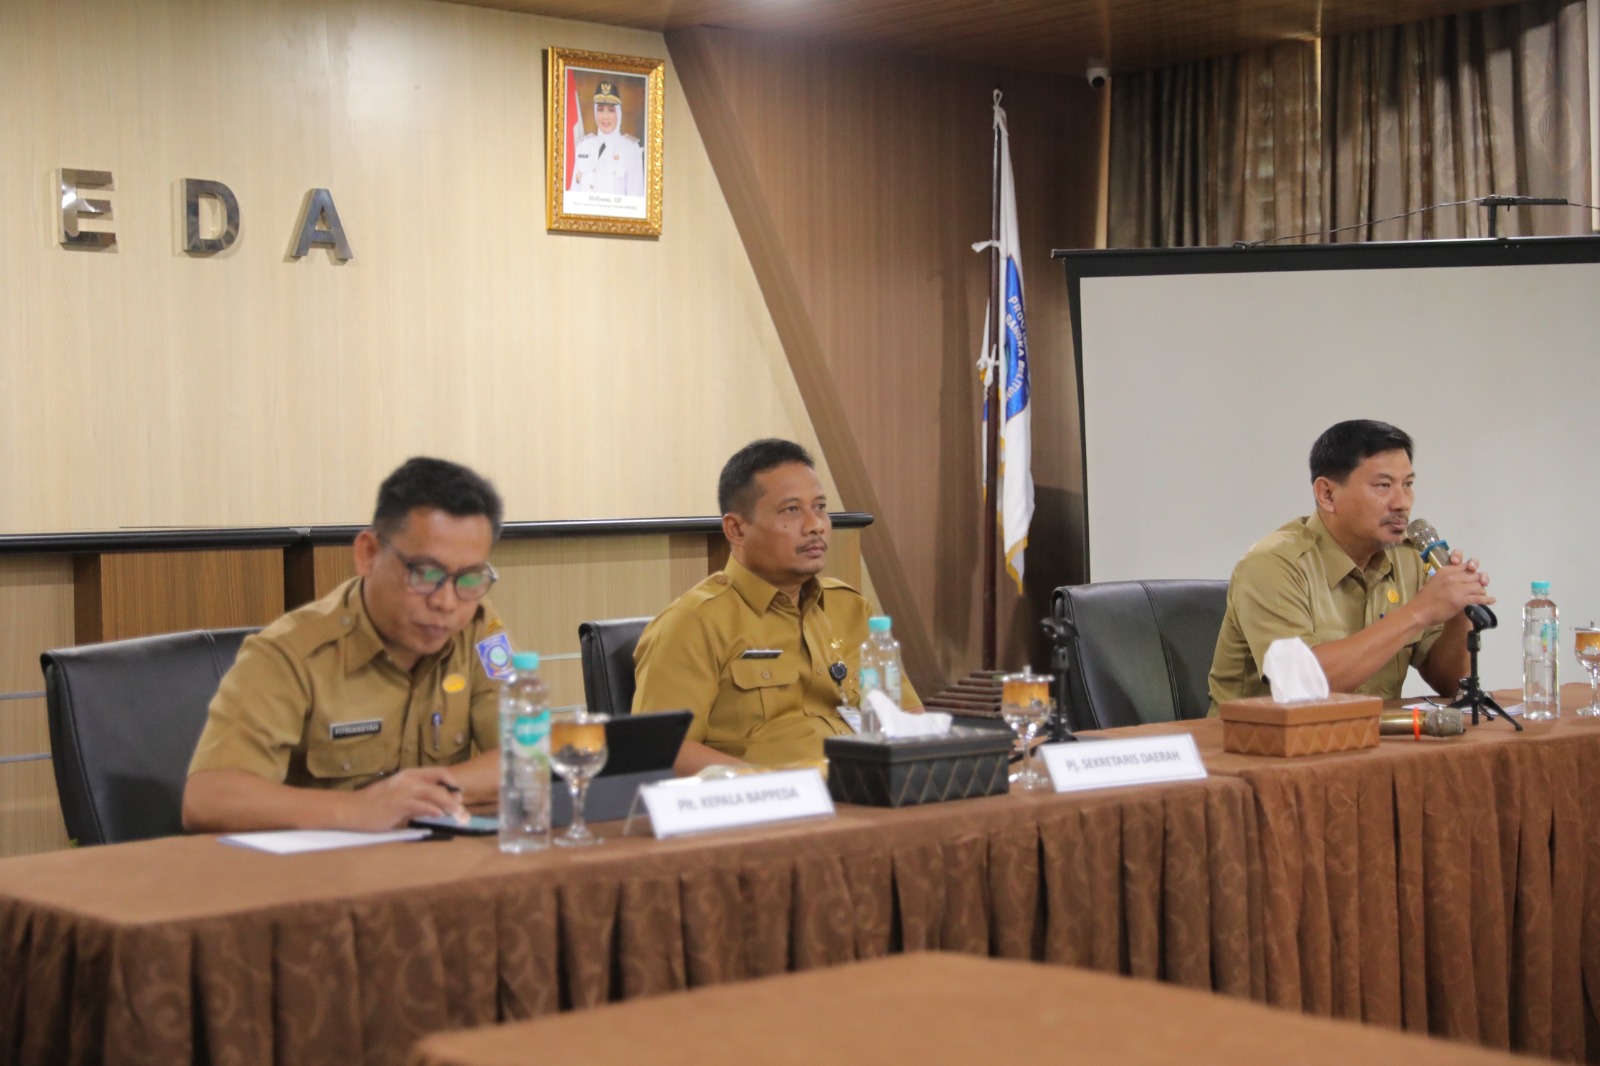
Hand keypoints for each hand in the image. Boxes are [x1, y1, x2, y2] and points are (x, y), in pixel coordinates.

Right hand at [340, 766, 463, 831]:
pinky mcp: (398, 805)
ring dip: (450, 806)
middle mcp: (408, 780)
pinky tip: (440, 816)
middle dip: (455, 798)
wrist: (352, 809)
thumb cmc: (374, 804)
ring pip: (434, 795)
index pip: (438, 772)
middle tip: (464, 811)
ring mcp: (403, 791)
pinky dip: (434, 810)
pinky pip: (421, 806)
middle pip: (440, 784)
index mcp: (409, 774)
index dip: (452, 782)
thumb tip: (438, 806)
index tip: (460, 793)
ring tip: (459, 816)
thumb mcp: (397, 794)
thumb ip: (417, 797)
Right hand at [1409, 549, 1494, 627]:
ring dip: (1482, 590)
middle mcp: (1453, 577)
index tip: (1473, 572)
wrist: (1419, 612)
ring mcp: (1458, 588)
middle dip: (1479, 580)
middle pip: (1474, 575)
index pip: (1463, 565)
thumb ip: (1447, 578)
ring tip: (1483, 594)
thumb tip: (1460, 579)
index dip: (1471, 568)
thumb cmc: (1424, 599)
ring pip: (1478, 585)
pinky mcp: (1461, 600)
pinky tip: (1492, 600)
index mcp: (1445, 571)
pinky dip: (1487, 599)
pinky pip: (1479, 598)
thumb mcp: (1434, 582)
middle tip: (1481, 585)